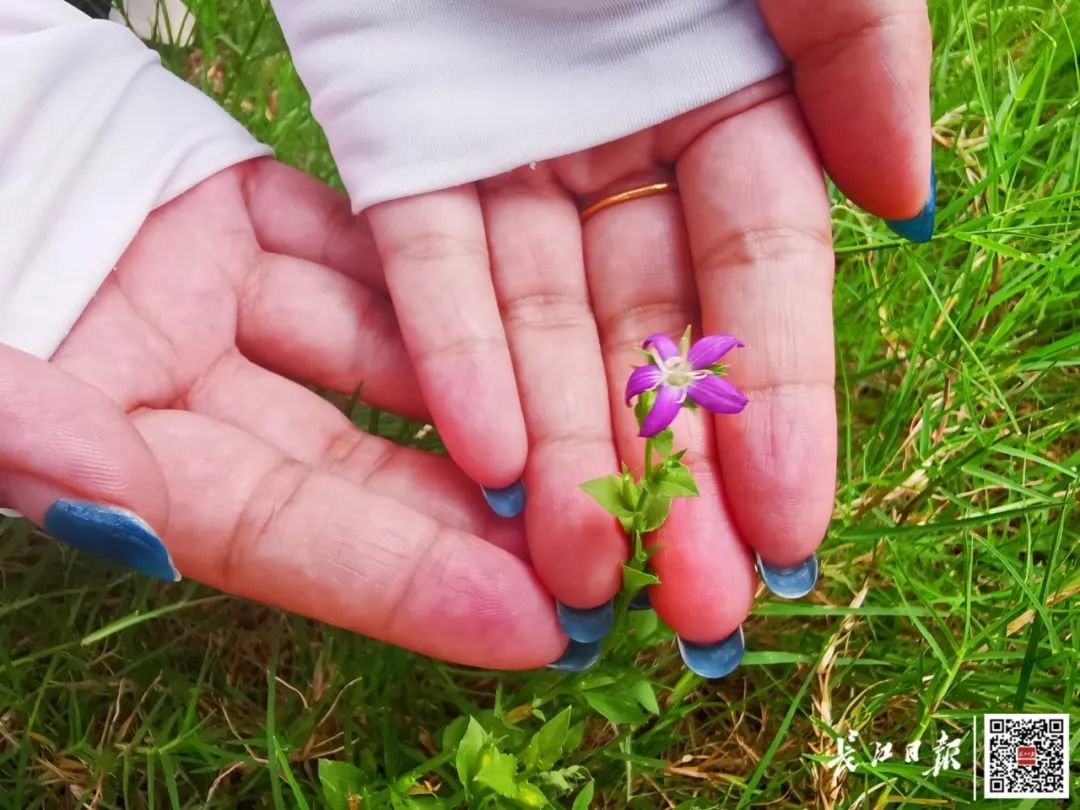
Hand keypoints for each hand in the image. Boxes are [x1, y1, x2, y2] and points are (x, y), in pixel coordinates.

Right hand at [0, 160, 565, 669]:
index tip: (533, 629)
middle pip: (354, 465)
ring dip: (483, 394)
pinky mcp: (230, 210)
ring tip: (596, 439)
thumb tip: (94, 492)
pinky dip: (432, 283)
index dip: (404, 589)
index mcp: (99, 455)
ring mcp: (208, 297)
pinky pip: (354, 246)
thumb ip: (14, 430)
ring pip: (373, 357)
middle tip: (608, 553)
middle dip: (476, 512)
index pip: (279, 540)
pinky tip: (526, 315)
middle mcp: (171, 391)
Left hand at [362, 1, 932, 667]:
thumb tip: (905, 207)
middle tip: (687, 605)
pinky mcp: (405, 143)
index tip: (794, 530)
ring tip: (583, 574)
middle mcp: (628, 147)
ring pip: (543, 330)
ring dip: (566, 450)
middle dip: (674, 471)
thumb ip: (863, 53)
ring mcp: (515, 154)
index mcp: (738, 101)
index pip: (767, 283)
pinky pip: (435, 268)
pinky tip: (489, 464)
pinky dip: (458, 358)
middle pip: (653, 337)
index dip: (785, 409)